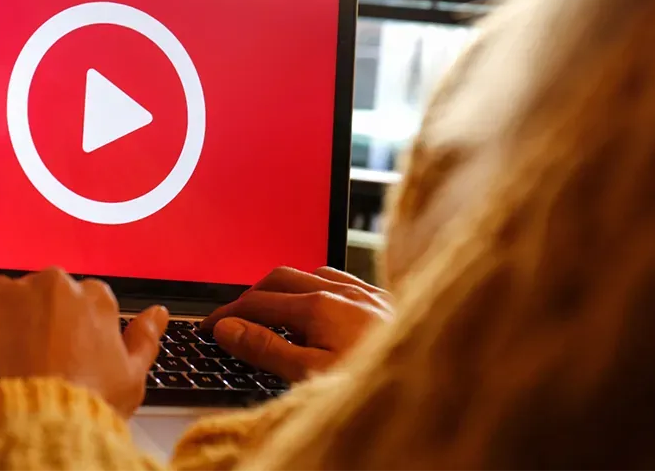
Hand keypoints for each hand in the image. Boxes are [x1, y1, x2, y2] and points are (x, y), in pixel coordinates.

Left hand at [0, 268, 168, 416]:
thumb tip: (157, 313)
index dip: (73, 329)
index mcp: (94, 298)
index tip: (66, 352)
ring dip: (3, 320)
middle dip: (37, 319)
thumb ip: (144, 338)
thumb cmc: (84, 407)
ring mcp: (9, 294)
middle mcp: (53, 285)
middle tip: (33, 360)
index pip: (84, 299)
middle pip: (42, 294)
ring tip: (4, 361)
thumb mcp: (131, 378)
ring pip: (3, 297)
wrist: (32, 428)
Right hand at [201, 267, 392, 381]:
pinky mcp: (386, 299)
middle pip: (280, 278)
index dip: (226, 314)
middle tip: (234, 318)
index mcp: (318, 306)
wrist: (445, 378)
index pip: (255, 301)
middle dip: (251, 294)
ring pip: (312, 273)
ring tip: (275, 310)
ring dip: (287, 288)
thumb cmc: (379, 382)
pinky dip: (320, 287)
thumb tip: (228, 329)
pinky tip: (325, 303)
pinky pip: (343, 279)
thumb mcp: (310, 375)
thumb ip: (266, 348)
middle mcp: (341, 289)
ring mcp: (366, 291)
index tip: (208, 327)